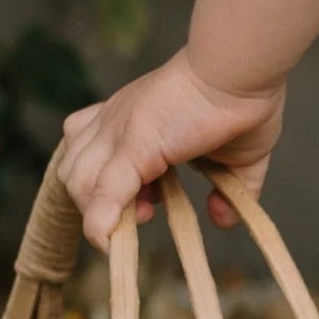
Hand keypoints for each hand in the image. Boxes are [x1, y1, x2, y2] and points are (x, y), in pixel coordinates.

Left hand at [58, 49, 284, 249]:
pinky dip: (101, 225)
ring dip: (101, 213)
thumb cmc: (244, 102)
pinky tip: (110, 243)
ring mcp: (117, 132)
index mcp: (132, 116)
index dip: (107, 182)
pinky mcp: (132, 147)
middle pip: (73, 169)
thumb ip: (229, 190)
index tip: (150, 199)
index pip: (88, 151)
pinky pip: (103, 194)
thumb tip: (223, 218)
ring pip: (77, 183)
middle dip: (98, 200)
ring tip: (144, 217)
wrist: (243, 74)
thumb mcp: (236, 158)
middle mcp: (113, 120)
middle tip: (147, 209)